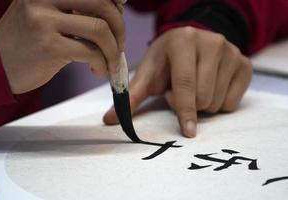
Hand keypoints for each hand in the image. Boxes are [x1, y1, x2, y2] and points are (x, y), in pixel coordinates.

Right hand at [0, 0, 124, 93]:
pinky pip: (91, 53)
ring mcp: (44, 21)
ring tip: (110, 62)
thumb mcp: (46, 14)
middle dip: (119, 27)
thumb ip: (75, 8)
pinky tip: (97, 70)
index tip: (119, 14)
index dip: (114, 1)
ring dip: (113, 51)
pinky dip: (102, 64)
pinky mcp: (49, 47)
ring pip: (99, 30)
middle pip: (102, 4)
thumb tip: (117, 6)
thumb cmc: (29, 40)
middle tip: (119, 44)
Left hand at [103, 27, 252, 137]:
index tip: (188, 131)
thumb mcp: (147, 73)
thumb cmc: (166, 60)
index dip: (184, 109)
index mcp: (183, 41)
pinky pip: (233, 102)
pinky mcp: (245, 64)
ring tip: (194, 88)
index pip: (185, 83)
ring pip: (217, 102)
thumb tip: (109, 120)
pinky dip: (218, 103)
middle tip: (179, 91)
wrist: (190, 43)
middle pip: (203, 97)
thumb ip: (130, 96)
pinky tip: (210, 87)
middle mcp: (212, 42)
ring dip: (202, 104)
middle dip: (188, 104)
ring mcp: (232, 52)